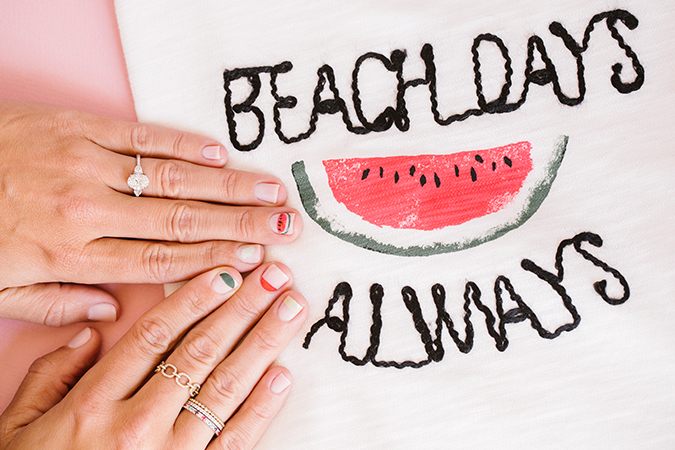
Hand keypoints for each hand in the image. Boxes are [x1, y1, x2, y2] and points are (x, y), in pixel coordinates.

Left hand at [0, 100, 301, 324]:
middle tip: (287, 225)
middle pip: (181, 220)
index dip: (216, 259)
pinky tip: (219, 153)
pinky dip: (183, 144)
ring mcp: (85, 164)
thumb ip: (60, 302)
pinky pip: (141, 137)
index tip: (257, 258)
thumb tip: (114, 313)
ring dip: (228, 184)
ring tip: (272, 190)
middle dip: (242, 223)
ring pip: (172, 178)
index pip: (162, 261)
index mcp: (73, 253)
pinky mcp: (77, 127)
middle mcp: (88, 210)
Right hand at [0, 262, 306, 449]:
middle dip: (241, 308)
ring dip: (263, 343)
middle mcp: (136, 425)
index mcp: (94, 404)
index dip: (193, 298)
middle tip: (273, 276)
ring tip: (289, 310)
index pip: (153, 336)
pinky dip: (262, 407)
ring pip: (225, 387)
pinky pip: (235, 441)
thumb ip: (52, 374)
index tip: (224, 271)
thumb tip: (92, 333)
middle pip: (199, 352)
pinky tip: (282, 375)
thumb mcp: (21, 425)